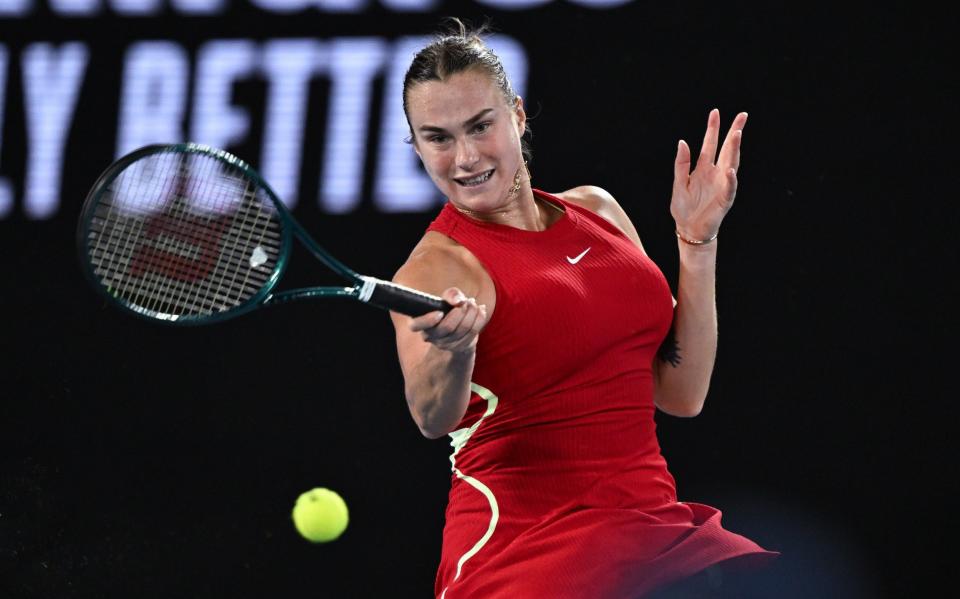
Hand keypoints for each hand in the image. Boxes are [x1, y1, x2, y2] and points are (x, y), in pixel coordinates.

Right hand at [408, 287, 487, 353]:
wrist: (459, 325)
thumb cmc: (448, 308)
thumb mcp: (447, 298)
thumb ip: (451, 294)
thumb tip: (458, 301)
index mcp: (421, 323)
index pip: (416, 325)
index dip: (427, 320)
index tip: (440, 312)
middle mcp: (431, 337)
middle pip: (447, 327)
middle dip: (461, 311)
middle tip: (466, 301)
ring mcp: (446, 345)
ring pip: (463, 329)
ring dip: (472, 313)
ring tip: (473, 303)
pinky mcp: (460, 347)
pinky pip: (473, 332)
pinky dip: (479, 318)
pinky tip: (481, 310)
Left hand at [670, 109, 746, 241]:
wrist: (688, 230)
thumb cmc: (684, 208)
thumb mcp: (678, 183)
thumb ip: (681, 164)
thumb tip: (682, 142)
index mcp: (702, 168)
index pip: (710, 144)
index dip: (713, 129)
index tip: (715, 112)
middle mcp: (715, 173)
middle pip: (727, 148)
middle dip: (734, 132)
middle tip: (742, 115)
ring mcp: (722, 185)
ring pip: (732, 163)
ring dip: (735, 149)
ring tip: (737, 134)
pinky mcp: (724, 199)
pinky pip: (729, 188)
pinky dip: (730, 179)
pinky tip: (730, 170)